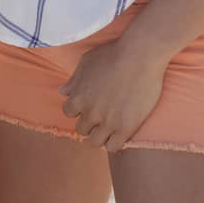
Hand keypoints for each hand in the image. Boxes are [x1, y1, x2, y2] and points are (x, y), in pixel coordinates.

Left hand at [58, 36, 170, 151]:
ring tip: (109, 129)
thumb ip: (74, 80)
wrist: (139, 57)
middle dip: (89, 123)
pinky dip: (114, 144)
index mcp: (78, 97)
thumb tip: (63, 92)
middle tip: (101, 116)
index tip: (87, 105)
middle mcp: (90, 112)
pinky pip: (113, 147)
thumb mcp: (86, 62)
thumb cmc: (112, 55)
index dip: (78, 109)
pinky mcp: (126, 128)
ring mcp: (108, 122)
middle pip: (81, 129)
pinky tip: (120, 134)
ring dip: (100, 136)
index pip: (68, 112)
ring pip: (95, 142)